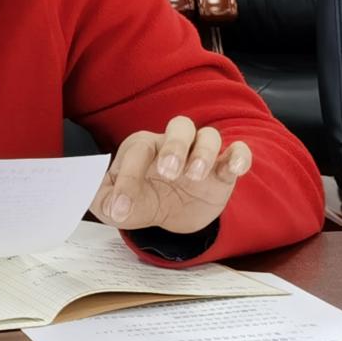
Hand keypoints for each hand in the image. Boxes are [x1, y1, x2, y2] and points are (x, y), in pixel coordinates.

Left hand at [89, 116, 252, 235]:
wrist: (171, 214)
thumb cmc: (142, 199)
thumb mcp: (117, 205)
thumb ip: (103, 202)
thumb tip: (105, 205)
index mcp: (142, 146)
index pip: (137, 151)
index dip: (126, 180)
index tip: (119, 209)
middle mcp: (173, 144)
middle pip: (179, 126)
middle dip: (174, 146)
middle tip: (168, 172)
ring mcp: (200, 155)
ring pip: (209, 136)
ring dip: (204, 153)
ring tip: (195, 176)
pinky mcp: (223, 171)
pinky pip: (238, 152)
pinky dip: (239, 156)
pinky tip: (234, 168)